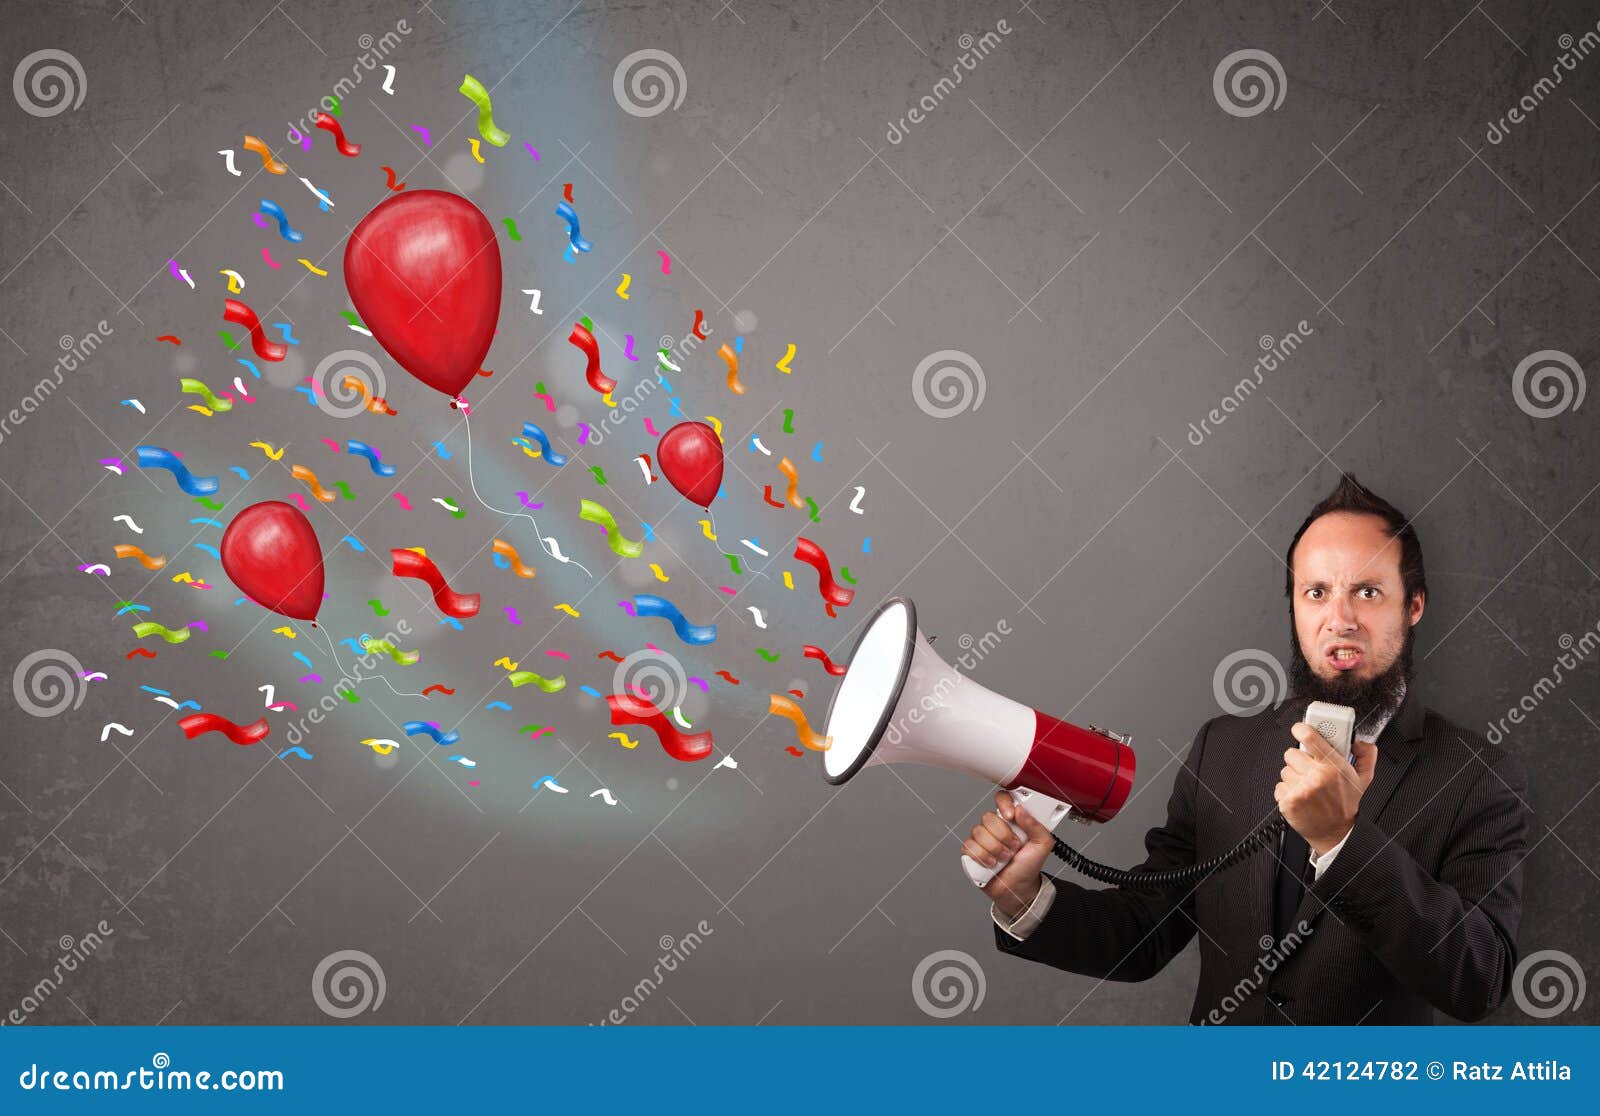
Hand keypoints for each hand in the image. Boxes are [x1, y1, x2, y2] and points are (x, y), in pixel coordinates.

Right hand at [961, 791, 1054, 920]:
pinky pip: (969, 846)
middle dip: (1003, 836)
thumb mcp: (1042, 845)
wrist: (1018, 888)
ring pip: (978, 832)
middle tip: (1013, 847)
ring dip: (994, 850)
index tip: (1010, 816)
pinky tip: (991, 864)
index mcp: (1011, 820)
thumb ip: (1036, 825)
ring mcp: (982, 838)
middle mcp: (995, 826)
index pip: (1002, 798)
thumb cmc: (1029, 866)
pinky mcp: (971, 852)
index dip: (1003, 804)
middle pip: (988, 817)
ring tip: (1004, 858)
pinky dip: (982, 857)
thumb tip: (1021, 809)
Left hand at [1276, 723, 1379, 854]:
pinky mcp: (1288, 801)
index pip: (1310, 737)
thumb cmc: (1346, 804)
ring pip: (1285, 770)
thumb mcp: (1363, 778)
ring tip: (1308, 786)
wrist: (1336, 833)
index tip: (1299, 729)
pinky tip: (1301, 797)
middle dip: (1299, 760)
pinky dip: (1287, 790)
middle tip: (1310, 769)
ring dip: (1294, 776)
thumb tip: (1358, 741)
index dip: (1301, 729)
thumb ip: (1366, 755)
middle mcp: (1316, 776)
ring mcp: (1301, 789)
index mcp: (1334, 766)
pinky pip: (1279, 785)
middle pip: (1291, 753)